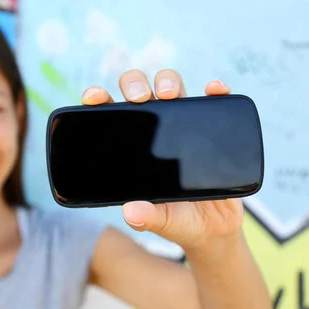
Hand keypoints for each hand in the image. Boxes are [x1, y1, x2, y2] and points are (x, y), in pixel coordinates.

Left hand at [81, 69, 243, 250]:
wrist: (214, 228)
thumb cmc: (178, 218)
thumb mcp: (161, 220)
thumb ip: (146, 217)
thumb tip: (131, 212)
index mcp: (131, 144)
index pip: (110, 113)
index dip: (99, 98)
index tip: (93, 97)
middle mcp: (155, 129)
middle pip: (140, 90)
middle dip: (135, 84)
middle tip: (138, 99)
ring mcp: (183, 125)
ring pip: (172, 86)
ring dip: (168, 80)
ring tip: (170, 94)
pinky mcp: (212, 128)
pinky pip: (215, 100)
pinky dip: (216, 90)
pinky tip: (215, 89)